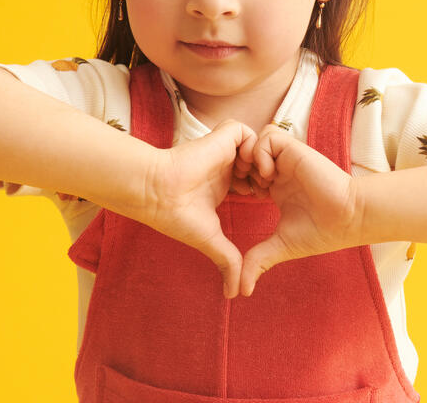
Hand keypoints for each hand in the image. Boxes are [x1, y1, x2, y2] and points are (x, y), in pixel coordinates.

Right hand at [146, 119, 257, 298]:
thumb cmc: (176, 216)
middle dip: (269, 174)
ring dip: (262, 160)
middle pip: (260, 161)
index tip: (266, 203)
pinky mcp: (220, 138)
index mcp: (224, 184)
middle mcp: (226, 166)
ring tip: (259, 179)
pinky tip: (248, 167)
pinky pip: (247, 132)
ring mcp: (223, 151)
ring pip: (257, 144)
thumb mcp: (211, 240)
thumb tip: (235, 294)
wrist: (157, 193)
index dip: (265, 190)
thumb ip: (228, 261)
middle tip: (269, 190)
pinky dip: (253, 146)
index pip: (255, 181)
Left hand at [236, 124, 363, 296]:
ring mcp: (286, 160)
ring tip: (256, 181)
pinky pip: (268, 136)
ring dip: (249, 158)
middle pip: (246, 154)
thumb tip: (241, 291)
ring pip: (254, 141)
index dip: (236, 183)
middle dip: (237, 167)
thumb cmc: (321, 232)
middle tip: (241, 187)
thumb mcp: (282, 246)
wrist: (348, 218)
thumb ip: (259, 261)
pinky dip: (262, 151)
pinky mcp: (295, 150)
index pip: (245, 173)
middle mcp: (279, 171)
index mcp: (275, 187)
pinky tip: (268, 174)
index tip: (238, 199)